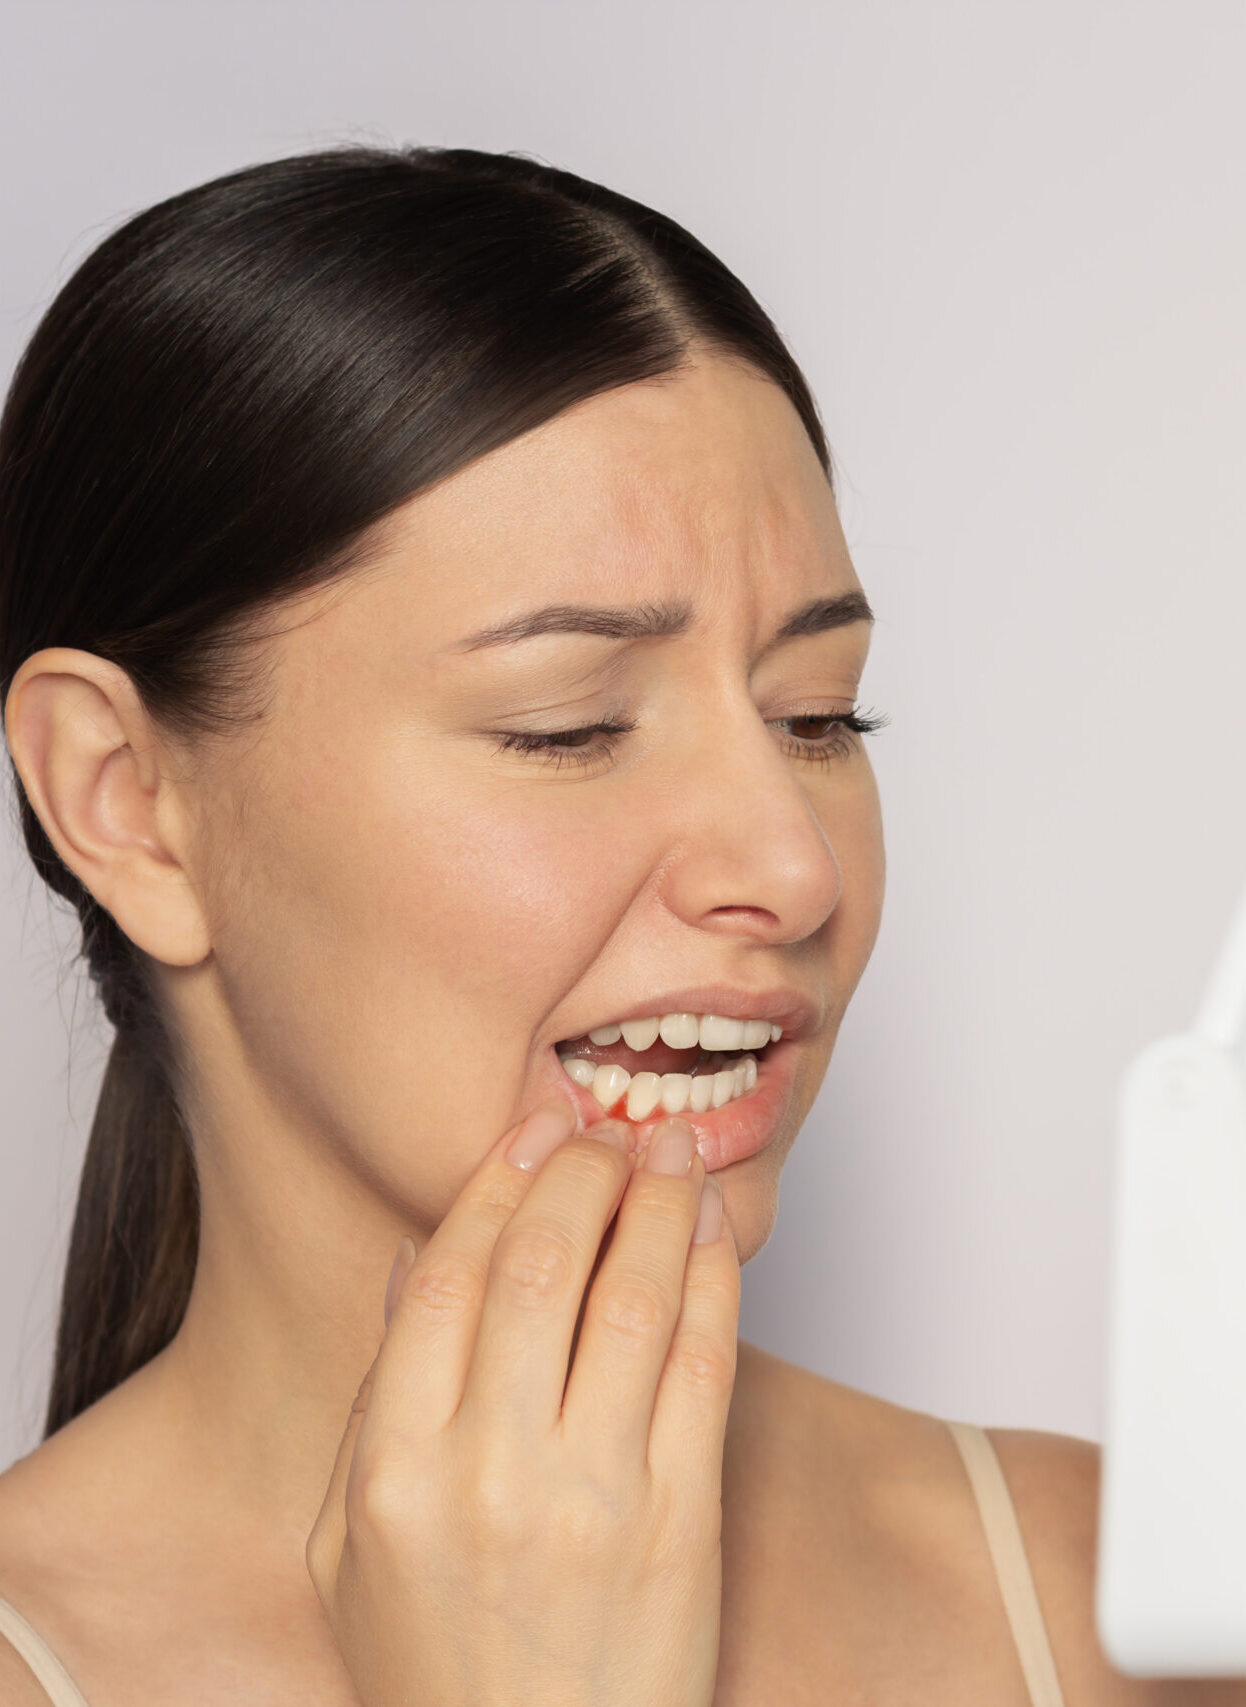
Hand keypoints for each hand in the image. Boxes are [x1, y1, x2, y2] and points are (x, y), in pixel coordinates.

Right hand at [306, 1099, 739, 1706]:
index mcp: (394, 1474)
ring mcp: (594, 1500)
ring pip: (632, 1299)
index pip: (449, 1279)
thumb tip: (418, 1262)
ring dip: (658, 1204)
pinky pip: (706, 1367)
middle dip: (582, 1174)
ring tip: (671, 1150)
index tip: (533, 1129)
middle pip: (541, 1268)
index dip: (496, 1183)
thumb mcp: (353, 1547)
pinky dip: (713, 1279)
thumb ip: (376, 1400)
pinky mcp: (683, 1525)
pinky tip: (712, 1230)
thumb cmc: (436, 1672)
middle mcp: (490, 1475)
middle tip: (606, 1131)